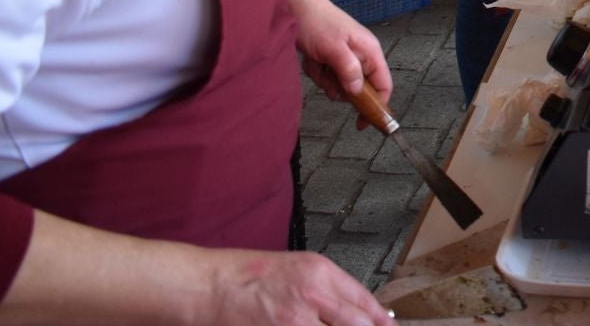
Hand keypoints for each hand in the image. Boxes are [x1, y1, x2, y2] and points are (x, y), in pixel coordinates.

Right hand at [204, 248, 393, 324]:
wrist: (210, 287)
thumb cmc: (245, 276)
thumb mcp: (295, 269)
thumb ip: (325, 289)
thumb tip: (352, 310)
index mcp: (320, 272)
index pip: (364, 301)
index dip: (379, 320)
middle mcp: (314, 294)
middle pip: (358, 325)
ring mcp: (297, 320)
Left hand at [285, 0, 391, 126]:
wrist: (293, 7)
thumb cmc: (317, 23)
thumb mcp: (333, 48)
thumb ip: (349, 70)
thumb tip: (359, 92)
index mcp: (370, 51)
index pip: (384, 85)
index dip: (378, 105)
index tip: (362, 122)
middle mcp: (361, 55)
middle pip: (358, 88)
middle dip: (339, 87)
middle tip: (327, 75)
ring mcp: (346, 56)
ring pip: (340, 84)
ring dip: (324, 79)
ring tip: (316, 62)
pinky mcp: (331, 58)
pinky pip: (327, 77)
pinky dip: (316, 72)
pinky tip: (310, 58)